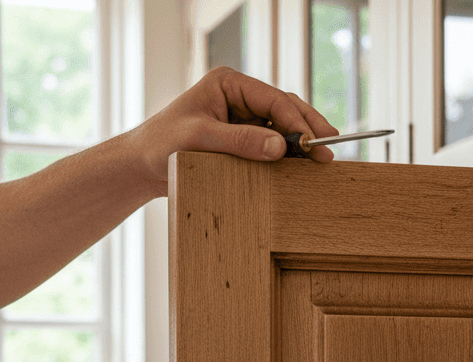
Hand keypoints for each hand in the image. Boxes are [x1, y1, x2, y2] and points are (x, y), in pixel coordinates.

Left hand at [134, 67, 339, 195]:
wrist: (141, 166)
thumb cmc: (161, 144)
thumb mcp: (200, 139)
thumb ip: (240, 141)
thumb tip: (280, 146)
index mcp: (228, 83)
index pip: (273, 99)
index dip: (297, 122)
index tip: (313, 144)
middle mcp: (238, 97)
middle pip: (284, 109)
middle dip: (308, 128)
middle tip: (330, 149)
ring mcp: (241, 119)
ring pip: (281, 127)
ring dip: (302, 143)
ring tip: (323, 159)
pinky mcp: (240, 140)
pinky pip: (270, 145)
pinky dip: (287, 156)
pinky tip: (301, 168)